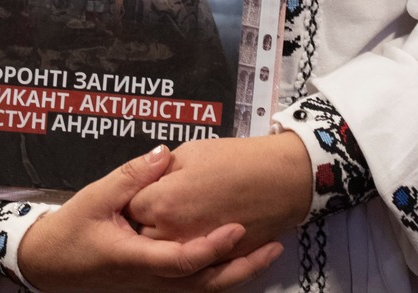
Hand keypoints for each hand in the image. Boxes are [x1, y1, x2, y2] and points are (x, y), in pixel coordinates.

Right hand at [17, 147, 283, 292]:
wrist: (49, 265)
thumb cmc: (69, 231)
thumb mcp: (94, 197)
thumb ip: (131, 176)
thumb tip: (163, 153)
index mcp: (136, 259)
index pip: (183, 260)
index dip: (213, 246)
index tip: (238, 228)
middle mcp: (150, 280)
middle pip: (205, 284)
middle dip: (242, 268)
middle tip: (274, 247)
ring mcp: (153, 287)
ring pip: (204, 289)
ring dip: (237, 273)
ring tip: (267, 253)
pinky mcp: (153, 286)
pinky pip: (194, 286)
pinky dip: (220, 275)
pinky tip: (236, 260)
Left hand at [125, 134, 311, 255]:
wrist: (283, 178)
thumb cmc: (237, 161)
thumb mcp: (189, 153)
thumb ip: (159, 170)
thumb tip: (144, 179)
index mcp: (164, 204)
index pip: (134, 206)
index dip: (136, 193)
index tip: (140, 185)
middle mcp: (177, 234)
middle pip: (145, 235)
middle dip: (144, 219)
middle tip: (149, 202)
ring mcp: (199, 252)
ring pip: (168, 255)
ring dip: (164, 241)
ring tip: (168, 222)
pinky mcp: (218, 261)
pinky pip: (197, 265)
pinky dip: (190, 254)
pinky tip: (190, 239)